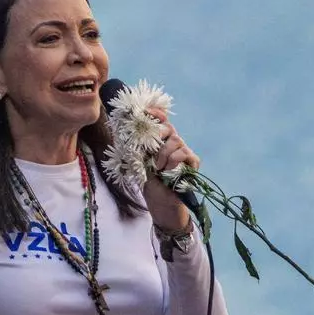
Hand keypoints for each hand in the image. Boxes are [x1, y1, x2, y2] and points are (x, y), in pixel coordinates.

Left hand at [143, 107, 199, 230]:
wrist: (161, 203)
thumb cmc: (149, 183)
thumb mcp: (138, 162)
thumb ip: (135, 146)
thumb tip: (121, 129)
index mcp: (160, 141)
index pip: (161, 120)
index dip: (155, 113)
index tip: (146, 111)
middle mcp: (173, 143)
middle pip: (168, 127)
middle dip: (157, 136)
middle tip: (149, 152)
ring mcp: (184, 151)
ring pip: (176, 140)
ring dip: (163, 154)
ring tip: (157, 168)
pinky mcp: (192, 162)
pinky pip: (184, 153)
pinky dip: (174, 160)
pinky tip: (167, 170)